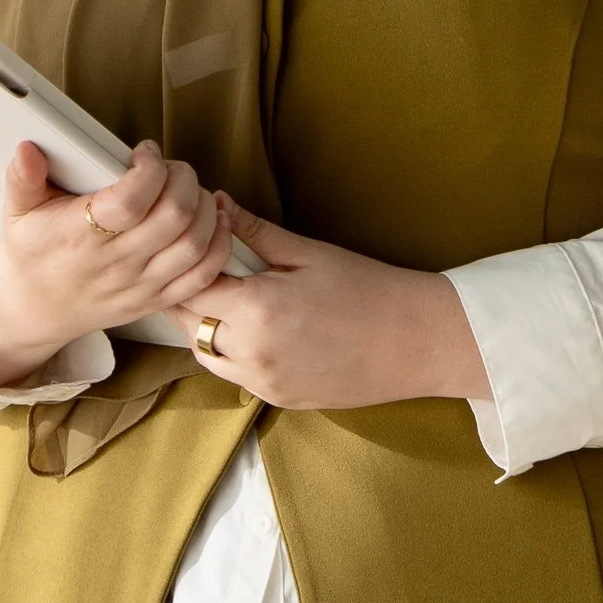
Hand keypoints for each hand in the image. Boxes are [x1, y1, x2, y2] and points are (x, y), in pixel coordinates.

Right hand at [0, 140, 239, 393]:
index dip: (149, 169)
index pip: (130, 202)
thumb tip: (27, 149)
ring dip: (205, 208)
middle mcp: (116, 263)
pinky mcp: (157, 299)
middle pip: (174, 216)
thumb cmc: (33, 253)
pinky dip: (219, 244)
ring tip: (189, 190)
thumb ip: (22, 177)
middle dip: (183, 179)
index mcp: (81, 237)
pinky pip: (203, 276)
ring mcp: (141, 285)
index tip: (144, 152)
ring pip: (195, 244)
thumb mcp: (18, 212)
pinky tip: (214, 219)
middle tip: (170, 168)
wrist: (35, 309)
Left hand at [184, 209, 486, 411]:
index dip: (187, 265)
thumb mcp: (310, 253)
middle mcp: (251, 353)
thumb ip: (256, 233)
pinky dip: (232, 352)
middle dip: (189, 296)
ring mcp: (263, 382)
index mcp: (256, 310)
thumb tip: (219, 204)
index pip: (189, 288)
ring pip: (204, 354)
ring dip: (205, 327)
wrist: (416, 341)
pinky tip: (254, 329)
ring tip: (228, 299)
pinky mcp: (277, 399)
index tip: (196, 247)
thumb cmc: (367, 288)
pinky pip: (234, 374)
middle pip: (188, 324)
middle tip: (206, 270)